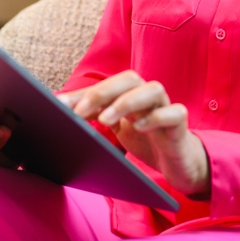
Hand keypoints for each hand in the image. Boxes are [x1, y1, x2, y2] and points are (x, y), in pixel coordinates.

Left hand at [58, 71, 209, 196]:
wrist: (179, 161)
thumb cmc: (146, 140)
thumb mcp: (116, 129)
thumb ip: (94, 117)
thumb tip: (59, 109)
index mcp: (130, 94)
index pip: (105, 86)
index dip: (82, 94)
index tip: (59, 105)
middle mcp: (148, 96)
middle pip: (129, 79)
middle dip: (102, 93)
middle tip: (80, 113)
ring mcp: (166, 107)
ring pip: (153, 89)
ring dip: (127, 101)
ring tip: (105, 120)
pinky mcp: (180, 124)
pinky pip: (174, 112)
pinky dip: (157, 117)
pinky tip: (140, 128)